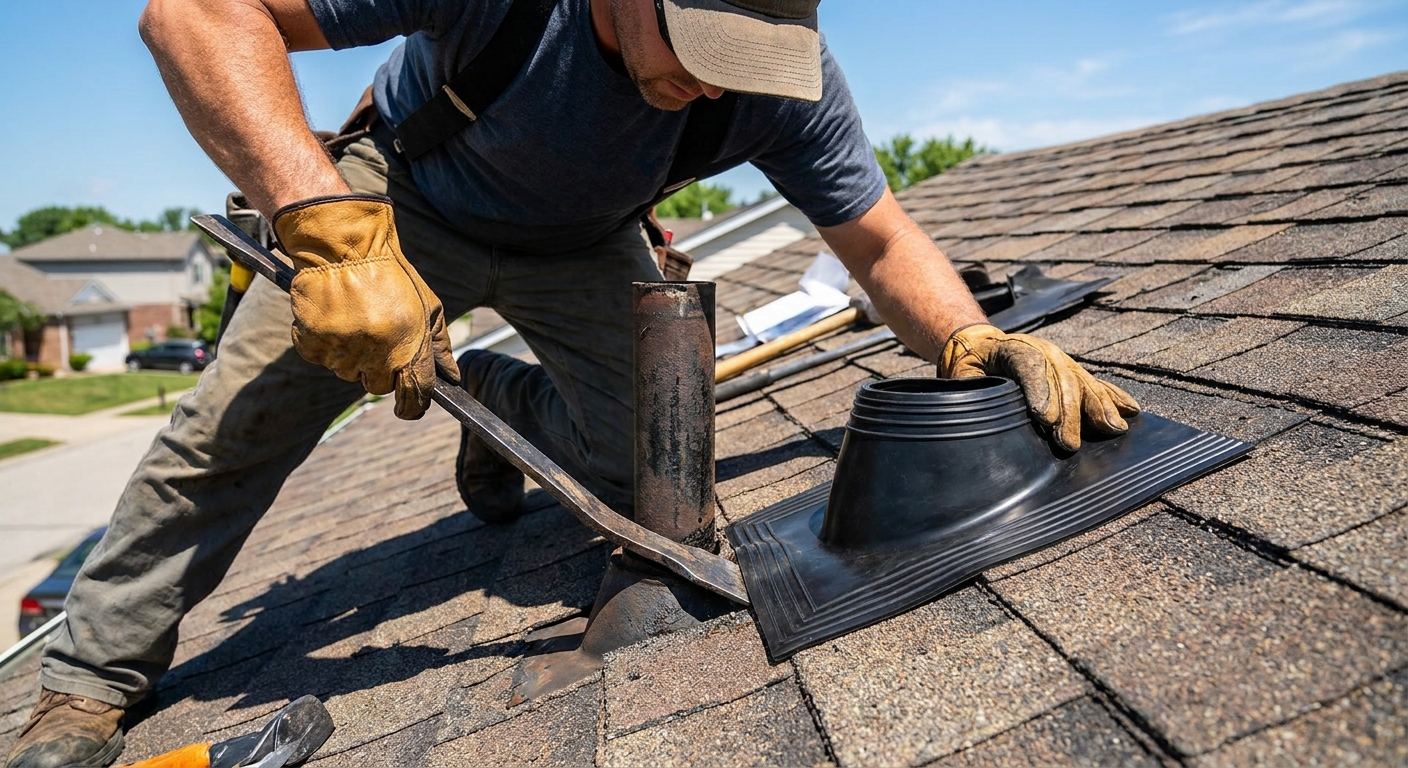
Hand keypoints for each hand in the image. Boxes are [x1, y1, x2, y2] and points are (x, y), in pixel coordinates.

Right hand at [273, 194, 457, 419]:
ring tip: (355, 321)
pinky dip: (324, 344)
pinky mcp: (312, 341)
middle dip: (381, 371)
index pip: (415, 394)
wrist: (345, 247)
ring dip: (352, 356)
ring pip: (347, 373)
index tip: (411, 409)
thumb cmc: (391, 275)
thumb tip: (451, 377)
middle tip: (378, 341)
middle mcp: (376, 353)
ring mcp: (342, 349)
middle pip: (378, 387)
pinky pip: (320, 358)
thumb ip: (439, 345)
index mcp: (409, 346)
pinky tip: (333, 319)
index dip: (414, 406)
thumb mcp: (428, 305)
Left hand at [940, 324, 1138, 450]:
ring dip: (1099, 407)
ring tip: (1112, 430)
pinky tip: (1130, 411)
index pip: (1028, 365)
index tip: (1044, 419)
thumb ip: (968, 388)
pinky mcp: (1070, 372)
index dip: (1039, 391)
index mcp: (1009, 348)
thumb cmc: (968, 365)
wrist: (980, 344)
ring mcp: (1059, 360)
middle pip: (1060, 378)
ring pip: (1082, 382)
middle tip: (1068, 444)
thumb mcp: (959, 375)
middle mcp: (1041, 351)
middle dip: (1068, 413)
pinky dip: (1113, 398)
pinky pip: (1095, 384)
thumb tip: (977, 409)